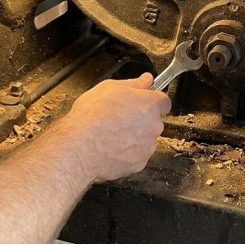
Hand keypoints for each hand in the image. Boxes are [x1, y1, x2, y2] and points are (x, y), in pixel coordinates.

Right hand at [55, 73, 171, 181]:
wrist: (80, 146)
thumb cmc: (91, 116)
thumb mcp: (109, 87)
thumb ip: (134, 83)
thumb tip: (146, 79)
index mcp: (149, 105)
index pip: (164, 101)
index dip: (152, 101)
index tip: (142, 103)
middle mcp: (154, 126)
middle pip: (154, 121)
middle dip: (141, 120)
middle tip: (120, 118)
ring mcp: (148, 147)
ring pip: (146, 139)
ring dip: (135, 137)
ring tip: (112, 134)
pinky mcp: (139, 163)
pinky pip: (137, 156)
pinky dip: (128, 153)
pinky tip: (111, 147)